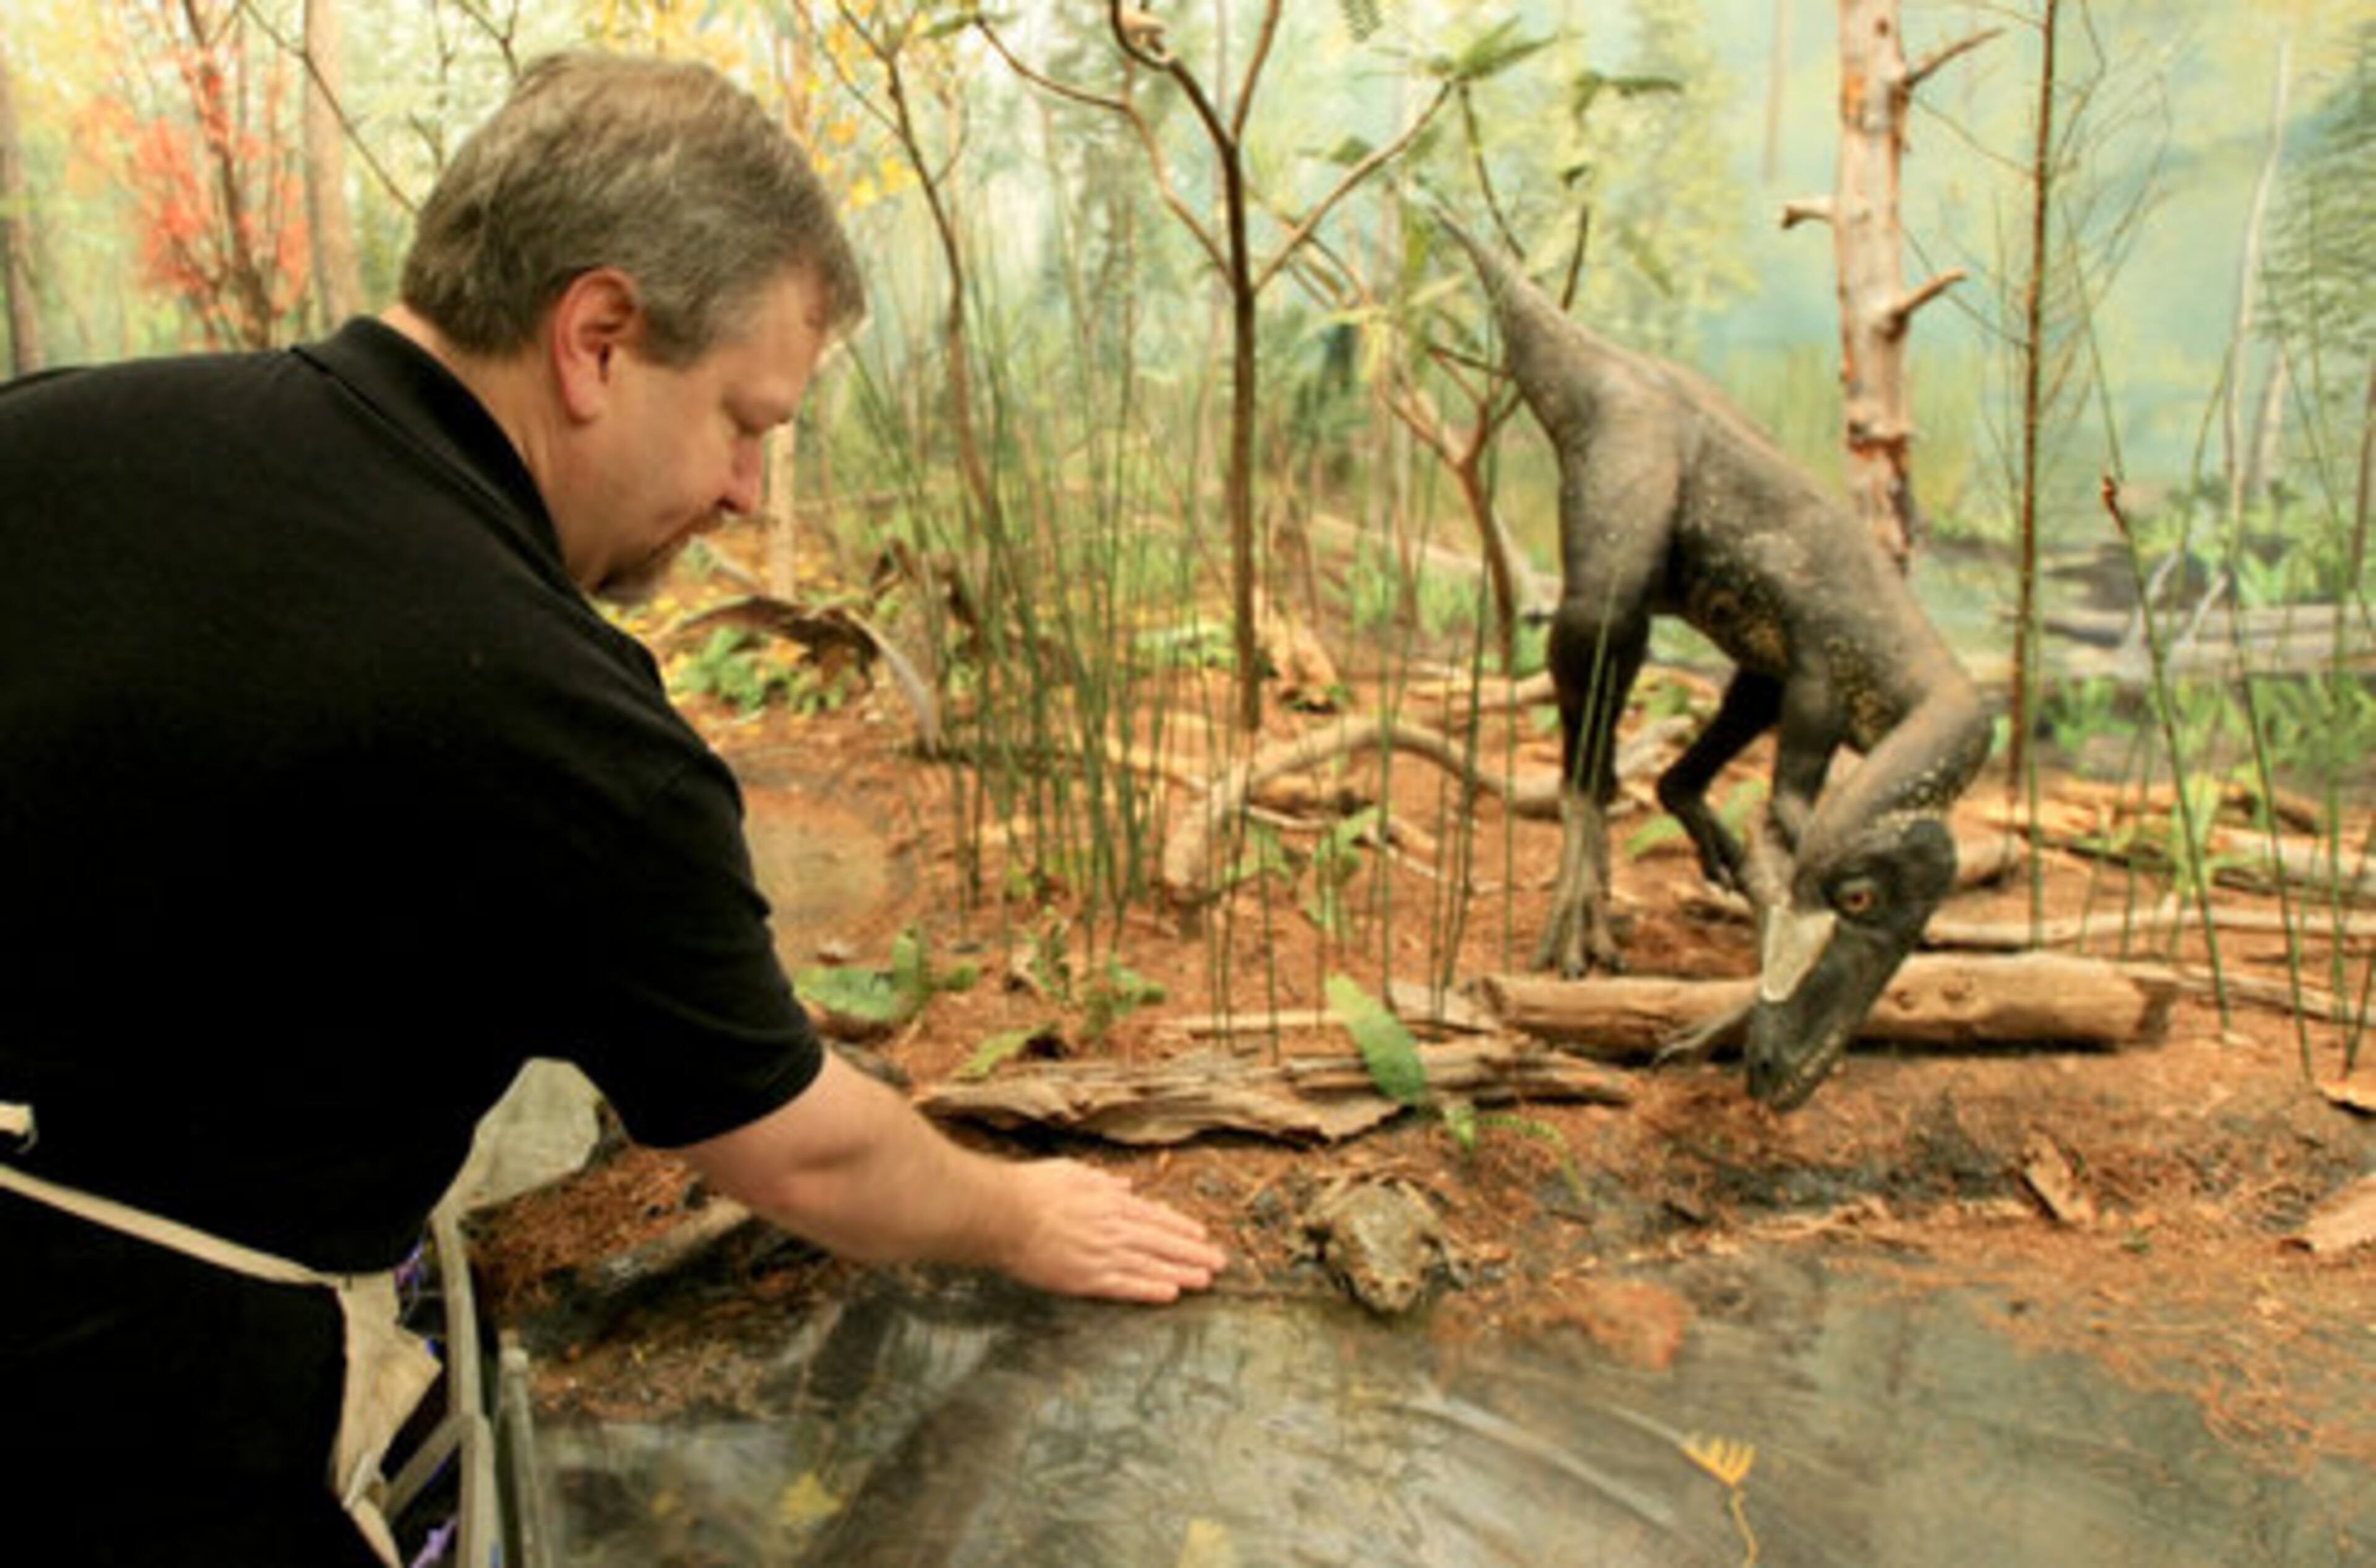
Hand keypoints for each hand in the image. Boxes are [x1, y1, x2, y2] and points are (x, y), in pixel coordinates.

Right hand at [997, 1159, 1226, 1302]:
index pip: (1155, 1216)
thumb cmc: (1032, 1188)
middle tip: (1219, 1262)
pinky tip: (1170, 1294)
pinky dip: (1149, 1290)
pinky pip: (1125, 1286)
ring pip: (1151, 1265)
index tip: (1202, 1235)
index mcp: (1110, 1202)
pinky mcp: (1086, 1279)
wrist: (1005, 1213)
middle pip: (1162, 1242)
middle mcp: (1113, 1228)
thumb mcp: (1072, 1172)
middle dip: (1193, 1253)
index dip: (1181, 1227)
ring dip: (1181, 1273)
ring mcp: (1102, 1255)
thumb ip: (1102, 1181)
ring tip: (1206, 1280)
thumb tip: (1126, 1186)